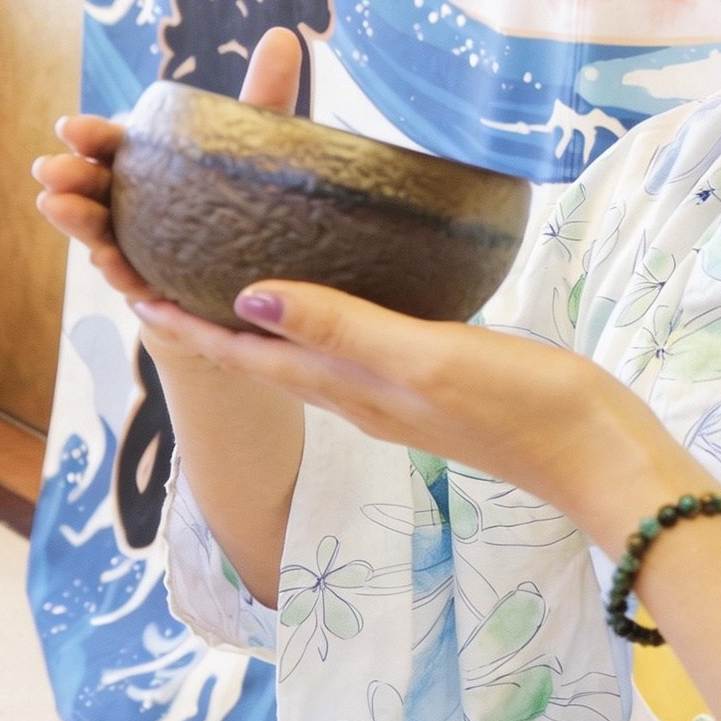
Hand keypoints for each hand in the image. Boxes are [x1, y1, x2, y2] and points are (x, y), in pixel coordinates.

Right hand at [34, 29, 306, 310]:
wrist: (272, 262)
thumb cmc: (252, 190)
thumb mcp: (260, 141)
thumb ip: (266, 92)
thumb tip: (282, 36)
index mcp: (151, 162)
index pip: (115, 144)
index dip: (91, 135)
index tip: (69, 127)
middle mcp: (138, 203)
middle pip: (98, 188)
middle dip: (71, 177)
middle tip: (49, 169)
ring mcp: (142, 246)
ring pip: (104, 233)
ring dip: (79, 221)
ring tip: (55, 206)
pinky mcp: (160, 285)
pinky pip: (137, 281)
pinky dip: (121, 270)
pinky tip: (108, 261)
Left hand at [139, 282, 708, 552]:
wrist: (598, 456)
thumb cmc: (522, 405)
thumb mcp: (426, 358)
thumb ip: (342, 327)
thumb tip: (245, 297)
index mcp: (346, 388)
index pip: (239, 355)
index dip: (179, 323)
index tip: (121, 282)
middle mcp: (355, 395)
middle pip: (254, 355)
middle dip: (198, 316)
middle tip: (150, 264)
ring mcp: (391, 393)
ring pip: (296, 351)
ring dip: (249, 317)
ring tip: (214, 271)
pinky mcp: (428, 381)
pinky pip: (344, 345)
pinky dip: (311, 316)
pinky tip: (325, 286)